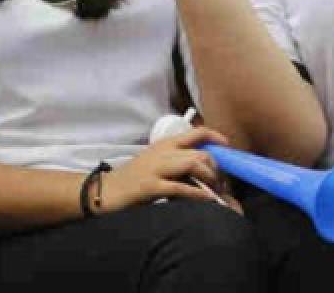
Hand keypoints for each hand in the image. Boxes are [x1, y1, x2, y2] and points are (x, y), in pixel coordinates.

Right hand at [96, 126, 231, 212]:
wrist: (106, 190)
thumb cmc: (133, 177)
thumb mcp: (155, 161)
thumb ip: (175, 159)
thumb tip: (202, 165)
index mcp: (164, 144)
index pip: (196, 133)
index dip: (216, 138)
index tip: (228, 148)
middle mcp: (162, 153)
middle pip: (200, 153)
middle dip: (217, 168)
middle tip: (222, 183)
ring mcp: (156, 168)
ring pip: (193, 164)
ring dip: (210, 179)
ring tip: (216, 192)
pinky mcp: (151, 186)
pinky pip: (180, 188)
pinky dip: (198, 194)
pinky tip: (207, 200)